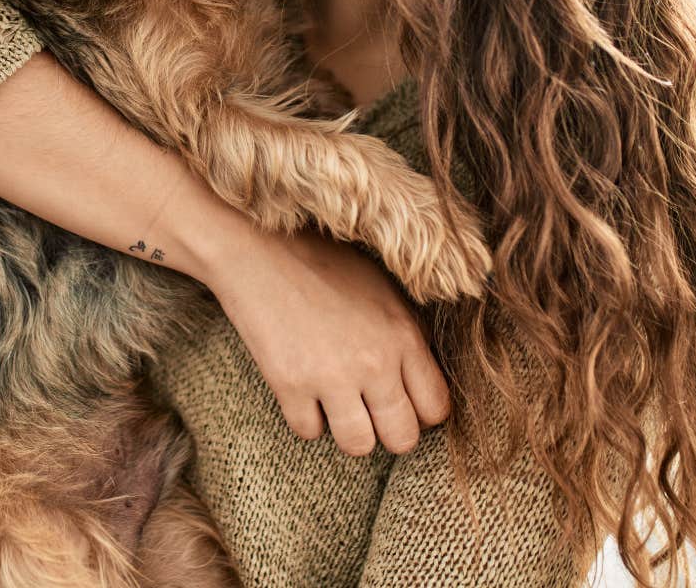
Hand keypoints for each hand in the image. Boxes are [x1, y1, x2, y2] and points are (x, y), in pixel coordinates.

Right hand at [204, 227, 450, 456]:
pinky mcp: (289, 385)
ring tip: (339, 407)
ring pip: (359, 446)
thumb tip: (422, 377)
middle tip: (371, 413)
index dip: (422, 413)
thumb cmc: (324, 263)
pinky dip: (306, 418)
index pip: (436, 408)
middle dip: (389, 432)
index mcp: (403, 336)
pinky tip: (304, 391)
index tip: (403, 404)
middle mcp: (374, 362)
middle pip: (402, 438)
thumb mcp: (383, 290)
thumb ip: (407, 335)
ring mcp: (331, 376)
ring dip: (350, 432)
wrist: (259, 249)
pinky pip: (309, 432)